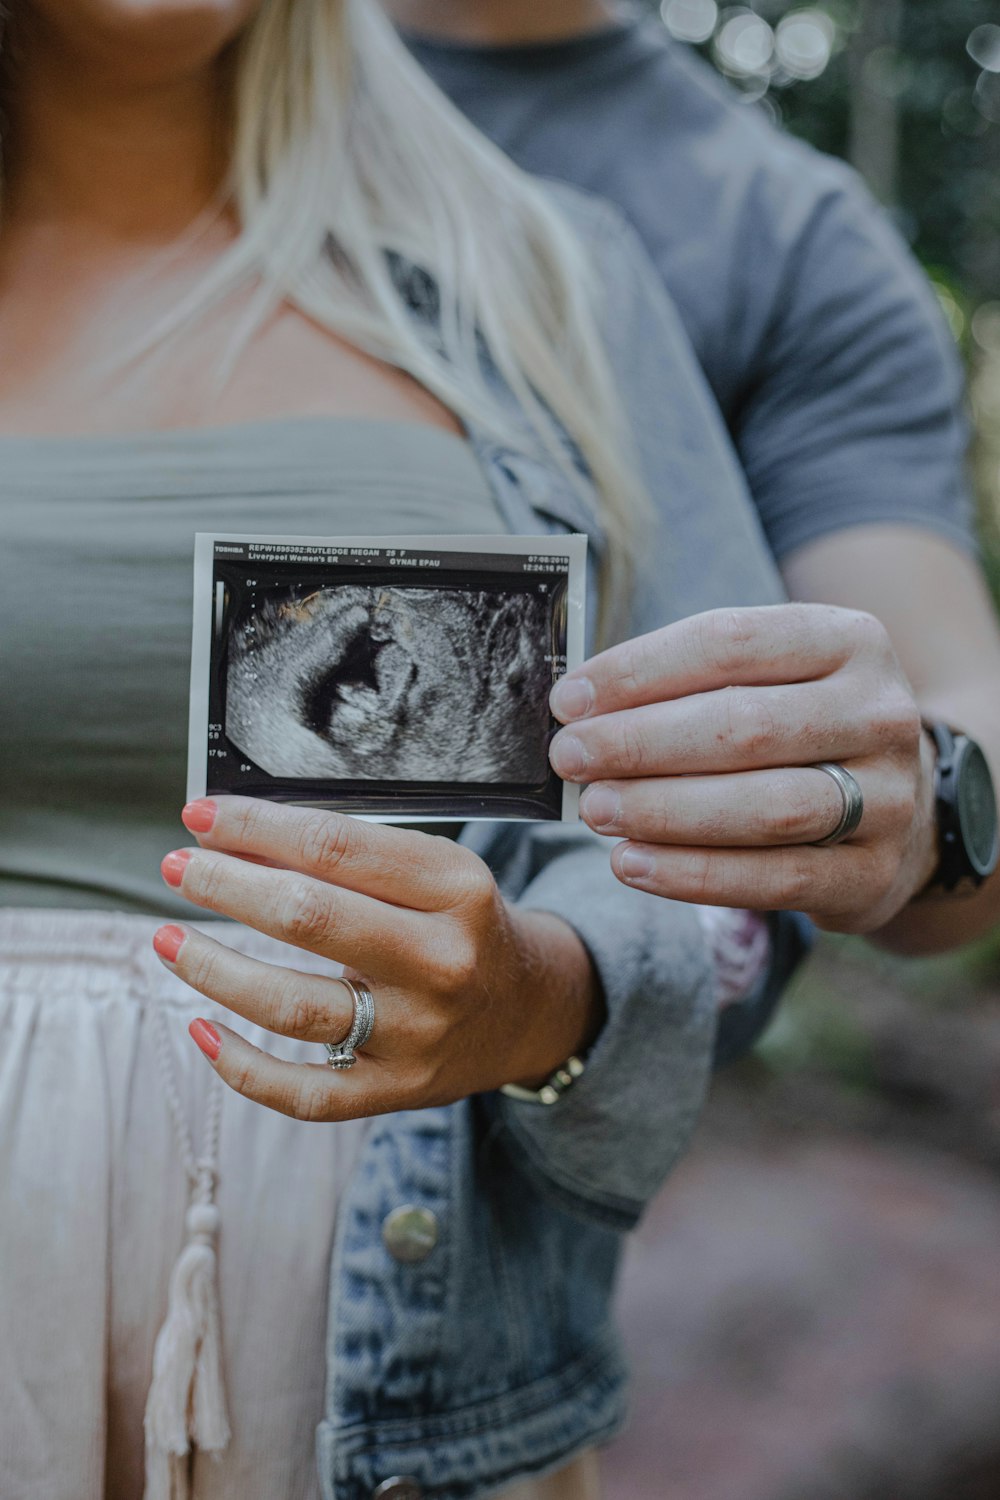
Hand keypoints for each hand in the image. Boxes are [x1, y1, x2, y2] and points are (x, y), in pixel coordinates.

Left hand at [154, 797, 598, 1120]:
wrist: (526, 1009)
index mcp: (457, 889)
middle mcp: (442, 962)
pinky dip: (240, 1065)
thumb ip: (351, 856)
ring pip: (293, 1007)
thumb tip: (236, 840)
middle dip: (226, 886)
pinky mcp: (394, 1091)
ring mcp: (418, 1035)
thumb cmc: (461, 923)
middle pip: (309, 919)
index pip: (337, 847)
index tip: (201, 814)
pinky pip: (301, 1092)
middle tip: (177, 867)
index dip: (257, 826)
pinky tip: (200, 1028)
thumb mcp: (433, 871)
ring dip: (214, 970)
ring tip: (167, 939)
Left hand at [549, 604, 937, 934]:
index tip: (568, 700)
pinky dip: (694, 875)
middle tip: (570, 757)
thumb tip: (576, 707)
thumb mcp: (765, 680)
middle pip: (744, 725)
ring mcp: (889, 797)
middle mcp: (880, 712)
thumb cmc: (796, 731)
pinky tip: (632, 864)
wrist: (903, 807)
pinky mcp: (874, 873)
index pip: (730, 643)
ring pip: (766, 807)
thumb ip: (683, 685)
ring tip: (595, 810)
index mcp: (847, 641)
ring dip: (664, 810)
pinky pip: (776, 879)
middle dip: (640, 742)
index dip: (639, 671)